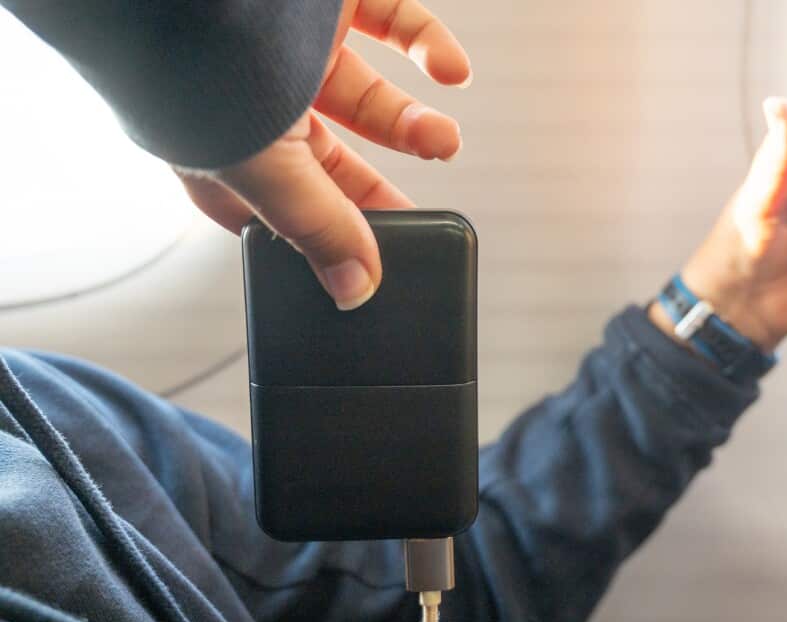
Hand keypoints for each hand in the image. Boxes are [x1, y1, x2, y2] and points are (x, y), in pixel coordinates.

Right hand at [176, 0, 469, 309]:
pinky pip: (392, 22)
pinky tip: (452, 72)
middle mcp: (257, 95)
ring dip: (412, 125)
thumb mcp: (261, 160)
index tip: (362, 265)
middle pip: (328, 159)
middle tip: (416, 219)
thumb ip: (314, 225)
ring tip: (441, 143)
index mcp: (225, 143)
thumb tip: (355, 289)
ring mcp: (296, 45)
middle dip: (376, 190)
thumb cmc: (194, 47)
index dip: (313, 238)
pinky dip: (427, 47)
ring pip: (367, 96)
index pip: (271, 208)